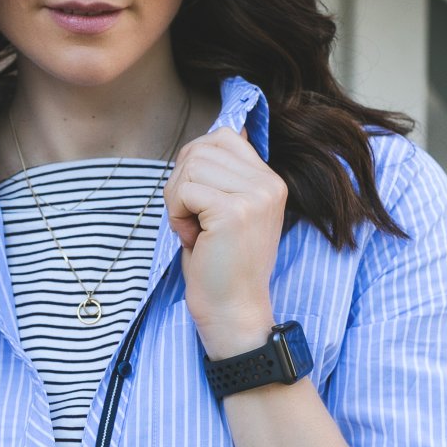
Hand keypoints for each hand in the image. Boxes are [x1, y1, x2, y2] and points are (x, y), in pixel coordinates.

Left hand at [163, 126, 286, 352]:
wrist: (232, 309)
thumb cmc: (220, 265)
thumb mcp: (228, 211)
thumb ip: (223, 175)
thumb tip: (205, 139)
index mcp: (270, 180)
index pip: (223, 137)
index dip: (195, 165)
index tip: (198, 203)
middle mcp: (269, 183)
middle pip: (202, 148)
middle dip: (182, 182)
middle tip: (193, 220)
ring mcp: (255, 196)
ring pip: (191, 165)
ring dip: (177, 200)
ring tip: (194, 231)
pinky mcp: (234, 211)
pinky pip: (185, 190)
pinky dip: (176, 215)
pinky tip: (192, 238)